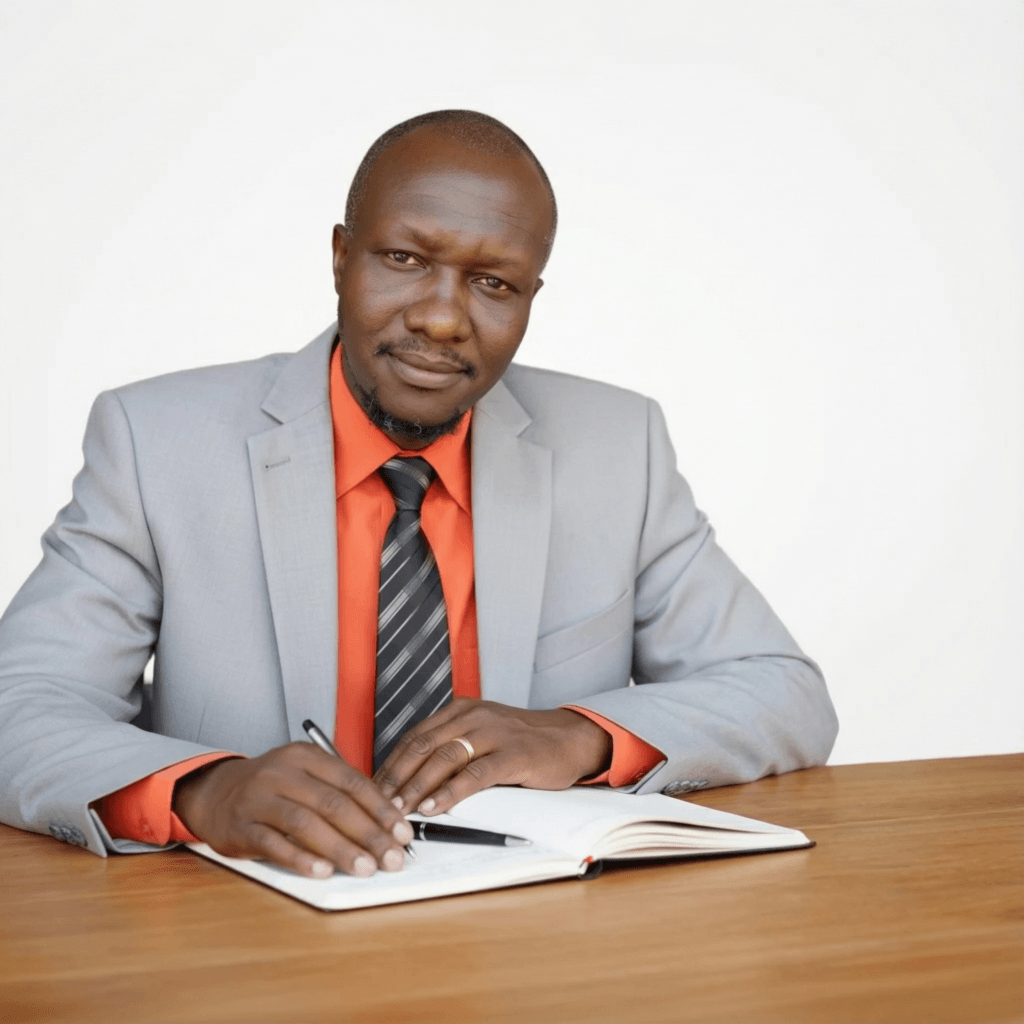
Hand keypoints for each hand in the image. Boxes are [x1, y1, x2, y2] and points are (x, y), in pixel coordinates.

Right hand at [172, 744, 413, 878]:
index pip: (353, 782)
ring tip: (364, 868)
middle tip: (391, 858)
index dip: (382, 810)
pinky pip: (274, 844)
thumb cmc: (272, 788)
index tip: (403, 833)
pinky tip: (322, 871)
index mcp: (306, 757)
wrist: (215, 792)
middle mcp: (283, 773)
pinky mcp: (241, 826)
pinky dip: (301, 859)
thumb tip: (385, 826)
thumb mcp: (305, 777)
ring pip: (307, 823)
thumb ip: (339, 794)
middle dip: (369, 834)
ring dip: (340, 848)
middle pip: (334, 804)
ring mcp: (259, 798)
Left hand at [372, 699, 612, 815]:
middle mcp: (473, 716)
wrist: (568, 738)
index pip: (415, 737)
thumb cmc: (521, 742)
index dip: (391, 764)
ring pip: (444, 758)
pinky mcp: (513, 754)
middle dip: (396, 777)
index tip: (373, 789)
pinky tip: (434, 806)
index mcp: (460, 711)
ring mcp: (494, 733)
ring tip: (399, 809)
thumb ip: (452, 748)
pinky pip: (475, 774)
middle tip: (377, 804)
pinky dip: (450, 792)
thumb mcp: (481, 735)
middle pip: (423, 746)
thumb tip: (411, 781)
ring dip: (417, 786)